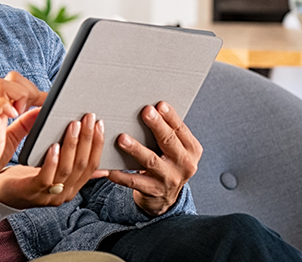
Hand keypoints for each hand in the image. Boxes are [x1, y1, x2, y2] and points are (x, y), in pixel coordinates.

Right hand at [0, 72, 45, 196]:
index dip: (34, 90)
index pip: (17, 84)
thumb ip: (24, 124)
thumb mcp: (11, 139)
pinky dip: (6, 106)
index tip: (49, 102)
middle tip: (36, 108)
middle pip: (11, 78)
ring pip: (2, 84)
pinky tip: (14, 116)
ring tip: (21, 114)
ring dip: (19, 95)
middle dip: (29, 89)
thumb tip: (40, 111)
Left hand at [0, 113, 106, 208]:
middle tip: (89, 118)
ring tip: (73, 126)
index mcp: (72, 187)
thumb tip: (102, 166)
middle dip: (87, 139)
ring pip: (66, 169)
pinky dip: (52, 160)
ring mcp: (49, 195)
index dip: (97, 144)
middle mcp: (64, 193)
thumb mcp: (55, 172)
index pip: (92, 165)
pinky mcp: (32, 191)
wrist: (1, 193)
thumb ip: (75, 168)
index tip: (99, 124)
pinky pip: (46, 177)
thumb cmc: (28, 178)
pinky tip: (54, 146)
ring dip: (72, 145)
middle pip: (82, 165)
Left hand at [107, 101, 201, 216]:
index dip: (171, 117)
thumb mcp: (175, 149)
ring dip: (136, 149)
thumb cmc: (167, 163)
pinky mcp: (153, 191)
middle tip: (146, 112)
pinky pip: (134, 181)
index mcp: (191, 149)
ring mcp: (169, 179)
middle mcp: (184, 164)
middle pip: (169, 142)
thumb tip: (150, 107)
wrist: (165, 196)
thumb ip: (167, 131)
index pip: (180, 129)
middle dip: (157, 126)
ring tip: (122, 138)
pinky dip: (121, 175)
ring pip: (151, 161)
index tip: (160, 104)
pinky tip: (110, 168)